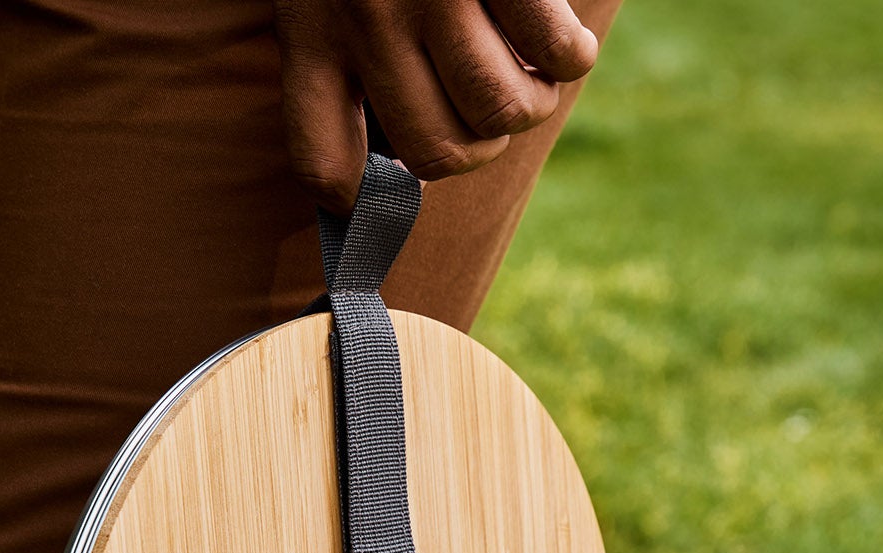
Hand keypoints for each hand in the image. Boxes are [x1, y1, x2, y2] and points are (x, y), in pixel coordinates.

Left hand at [273, 0, 598, 211]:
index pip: (320, 159)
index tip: (382, 190)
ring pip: (498, 108)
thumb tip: (364, 153)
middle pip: (432, 151)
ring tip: (534, 78)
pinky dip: (570, 56)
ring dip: (529, 106)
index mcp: (312, 30)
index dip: (356, 197)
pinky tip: (563, 39)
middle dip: (475, 146)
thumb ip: (332, 41)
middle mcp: (366, 25)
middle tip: (490, 114)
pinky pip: (554, 51)